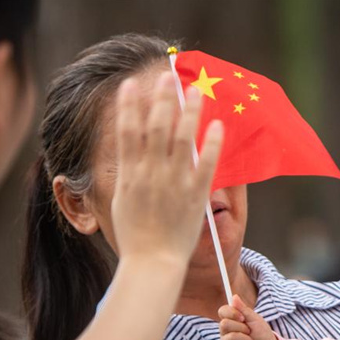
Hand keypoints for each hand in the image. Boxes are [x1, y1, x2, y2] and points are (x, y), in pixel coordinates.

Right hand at [111, 72, 222, 266]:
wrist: (152, 263)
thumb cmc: (135, 236)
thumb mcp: (121, 201)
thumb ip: (128, 175)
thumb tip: (130, 153)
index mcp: (129, 175)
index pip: (128, 132)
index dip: (129, 106)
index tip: (132, 84)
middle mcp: (151, 175)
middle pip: (156, 128)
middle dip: (162, 99)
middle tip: (168, 76)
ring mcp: (174, 184)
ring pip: (182, 139)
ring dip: (189, 112)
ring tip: (196, 90)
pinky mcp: (195, 196)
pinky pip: (207, 165)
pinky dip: (212, 145)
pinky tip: (218, 125)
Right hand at [218, 295, 288, 339]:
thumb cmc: (262, 334)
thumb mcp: (255, 319)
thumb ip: (243, 309)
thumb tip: (234, 296)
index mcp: (231, 320)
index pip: (222, 311)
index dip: (232, 313)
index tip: (243, 317)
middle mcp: (225, 332)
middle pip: (224, 324)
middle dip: (242, 328)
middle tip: (249, 332)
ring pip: (230, 337)